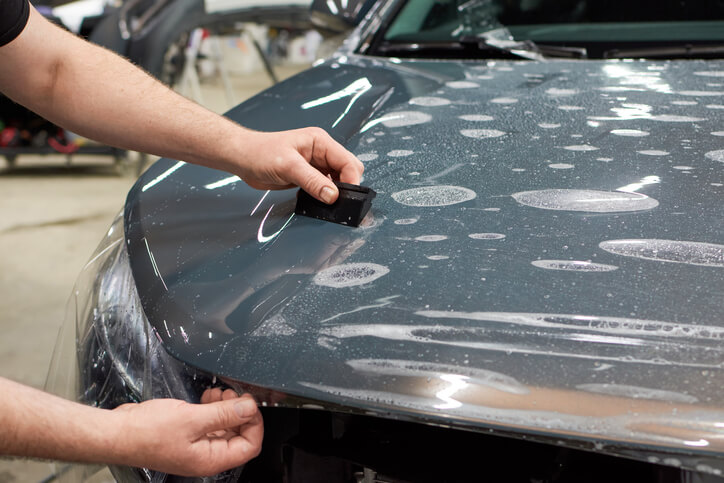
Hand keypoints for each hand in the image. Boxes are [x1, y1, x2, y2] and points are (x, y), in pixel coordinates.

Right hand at [112, 389, 262, 476]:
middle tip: (233, 393)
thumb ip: (224, 414)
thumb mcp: (192, 419)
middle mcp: (205, 456)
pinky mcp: (187, 435)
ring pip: (224, 427)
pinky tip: (208, 397)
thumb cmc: (146, 433)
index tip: (250, 403)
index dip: (254, 423)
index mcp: (211, 459)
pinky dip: (213, 409)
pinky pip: (209, 423)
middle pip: (239, 436)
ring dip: (226, 408)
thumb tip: (249, 408)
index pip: (249, 446)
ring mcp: (196, 446)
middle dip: (240, 412)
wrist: (117, 432)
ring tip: (219, 392)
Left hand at [237, 127, 363, 203]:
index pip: (348, 161)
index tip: (347, 198)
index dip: (351, 180)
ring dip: (335, 193)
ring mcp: (315, 164)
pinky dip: (325, 196)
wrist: (242, 158)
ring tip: (327, 204)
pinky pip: (325, 187)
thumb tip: (333, 196)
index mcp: (320, 142)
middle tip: (338, 203)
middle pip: (347, 170)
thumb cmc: (260, 153)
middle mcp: (321, 152)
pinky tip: (317, 201)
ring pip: (338, 180)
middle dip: (346, 187)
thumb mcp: (288, 166)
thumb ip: (312, 181)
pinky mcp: (308, 176)